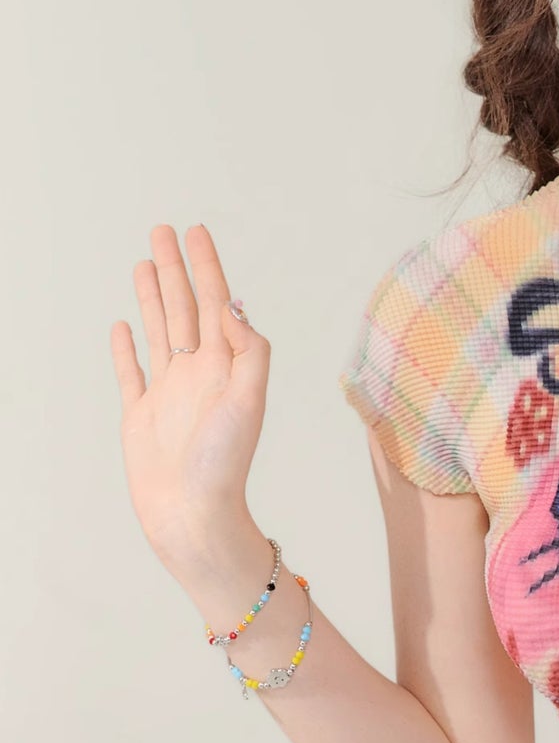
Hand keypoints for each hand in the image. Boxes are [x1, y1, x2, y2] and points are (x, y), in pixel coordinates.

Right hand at [110, 223, 270, 569]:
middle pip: (184, 307)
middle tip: (163, 229)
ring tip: (145, 262)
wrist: (193, 513)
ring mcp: (169, 392)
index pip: (215, 303)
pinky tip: (123, 326)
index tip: (196, 232)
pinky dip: (126, 348)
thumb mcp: (249, 399)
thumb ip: (248, 350)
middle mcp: (198, 374)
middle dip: (176, 268)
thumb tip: (232, 307)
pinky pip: (131, 372)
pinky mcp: (142, 414)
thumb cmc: (225, 463)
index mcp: (225, 366)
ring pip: (159, 330)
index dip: (207, 267)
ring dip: (152, 296)